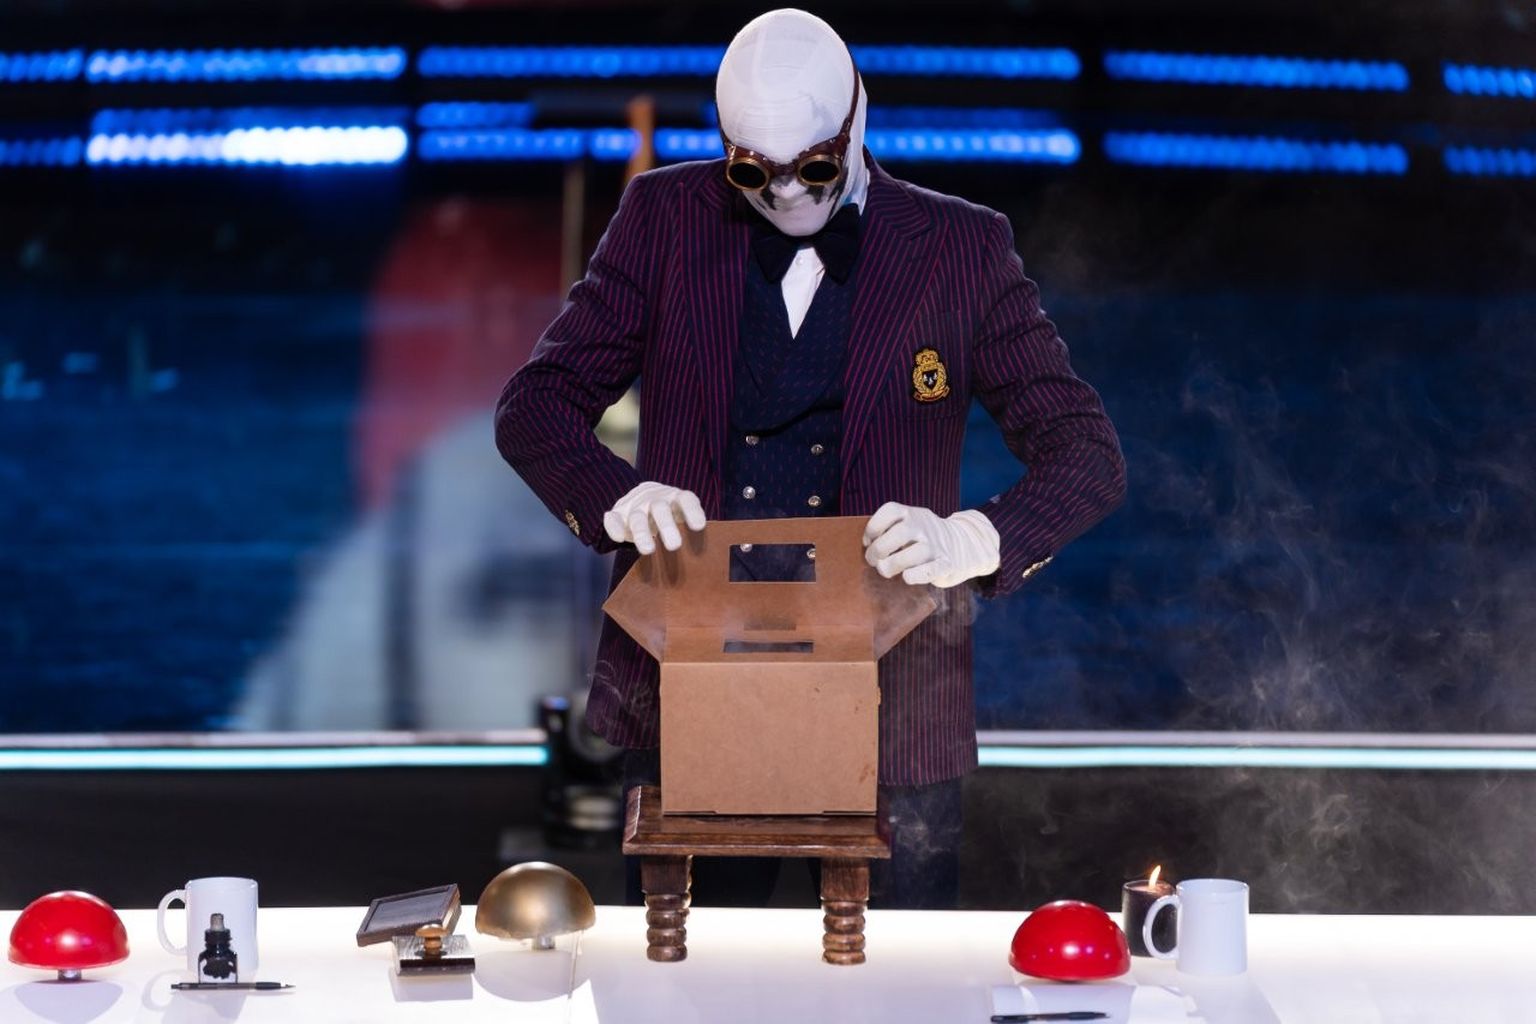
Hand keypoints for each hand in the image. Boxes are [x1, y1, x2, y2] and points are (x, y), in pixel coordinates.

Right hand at [603, 482, 706, 554]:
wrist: (641, 495)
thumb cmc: (669, 513)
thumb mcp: (682, 514)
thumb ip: (692, 525)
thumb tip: (702, 542)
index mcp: (675, 498)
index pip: (685, 500)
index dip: (692, 511)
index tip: (699, 527)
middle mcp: (656, 500)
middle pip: (660, 509)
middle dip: (667, 526)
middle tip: (675, 546)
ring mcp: (635, 506)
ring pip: (638, 517)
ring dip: (642, 533)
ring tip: (648, 550)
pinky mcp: (618, 513)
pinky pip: (613, 519)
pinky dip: (614, 527)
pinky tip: (619, 538)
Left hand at [862, 503, 1000, 587]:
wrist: (963, 544)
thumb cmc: (923, 538)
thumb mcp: (909, 524)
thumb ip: (889, 530)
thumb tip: (867, 546)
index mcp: (911, 513)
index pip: (890, 511)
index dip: (873, 527)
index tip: (868, 541)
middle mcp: (924, 526)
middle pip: (898, 534)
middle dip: (878, 550)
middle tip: (873, 561)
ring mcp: (936, 545)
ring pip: (914, 553)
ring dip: (893, 565)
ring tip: (886, 570)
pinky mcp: (946, 563)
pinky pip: (930, 570)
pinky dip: (916, 575)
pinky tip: (907, 577)